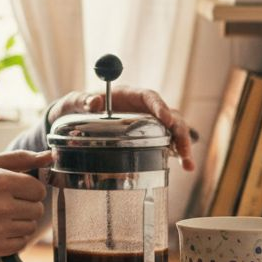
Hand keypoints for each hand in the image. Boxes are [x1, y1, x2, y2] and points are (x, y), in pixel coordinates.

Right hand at [0, 150, 52, 258]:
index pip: (38, 189)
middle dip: (26, 205)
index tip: (17, 190)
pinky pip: (22, 243)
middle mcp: (0, 206)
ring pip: (31, 227)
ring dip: (21, 221)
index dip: (30, 189)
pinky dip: (14, 237)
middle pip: (38, 209)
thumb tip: (50, 156)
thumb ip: (20, 159)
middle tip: (7, 203)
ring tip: (0, 216)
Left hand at [46, 88, 196, 170]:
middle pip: (168, 115)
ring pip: (172, 129)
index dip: (160, 106)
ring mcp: (146, 121)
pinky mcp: (147, 135)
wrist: (73, 119)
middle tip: (184, 151)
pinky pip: (166, 140)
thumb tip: (94, 102)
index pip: (148, 96)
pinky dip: (175, 152)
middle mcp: (141, 107)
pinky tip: (184, 166)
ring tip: (188, 165)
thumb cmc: (74, 107)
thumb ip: (81, 100)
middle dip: (179, 132)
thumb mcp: (73, 102)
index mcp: (127, 95)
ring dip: (182, 145)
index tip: (167, 119)